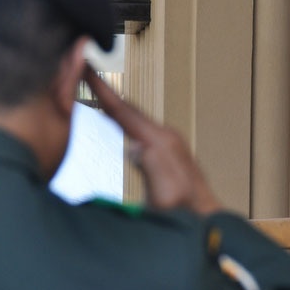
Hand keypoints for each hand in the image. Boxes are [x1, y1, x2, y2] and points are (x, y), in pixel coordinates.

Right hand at [84, 66, 223, 214]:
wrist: (205, 220)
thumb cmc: (183, 214)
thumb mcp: (164, 195)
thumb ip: (152, 168)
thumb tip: (134, 146)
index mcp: (161, 143)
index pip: (126, 112)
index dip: (104, 91)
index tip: (87, 69)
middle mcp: (166, 136)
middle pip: (130, 108)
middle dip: (106, 90)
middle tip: (84, 71)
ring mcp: (169, 142)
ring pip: (135, 116)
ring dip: (114, 103)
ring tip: (94, 89)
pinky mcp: (168, 150)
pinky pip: (140, 127)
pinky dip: (123, 117)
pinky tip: (116, 119)